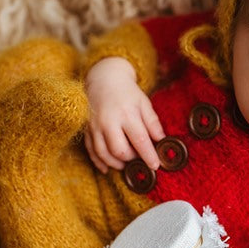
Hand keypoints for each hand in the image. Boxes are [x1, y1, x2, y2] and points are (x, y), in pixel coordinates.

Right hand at [84, 57, 164, 172]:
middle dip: (131, 159)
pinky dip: (99, 162)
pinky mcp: (86, 129)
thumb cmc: (127, 92)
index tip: (155, 165)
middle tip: (138, 158)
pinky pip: (90, 150)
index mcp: (126, 114)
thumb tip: (162, 141)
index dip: (148, 155)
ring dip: (116, 164)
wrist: (103, 79)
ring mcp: (95, 126)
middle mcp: (108, 121)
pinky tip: (108, 168)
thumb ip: (153, 123)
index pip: (139, 140)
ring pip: (103, 154)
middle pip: (119, 150)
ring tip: (126, 163)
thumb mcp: (144, 103)